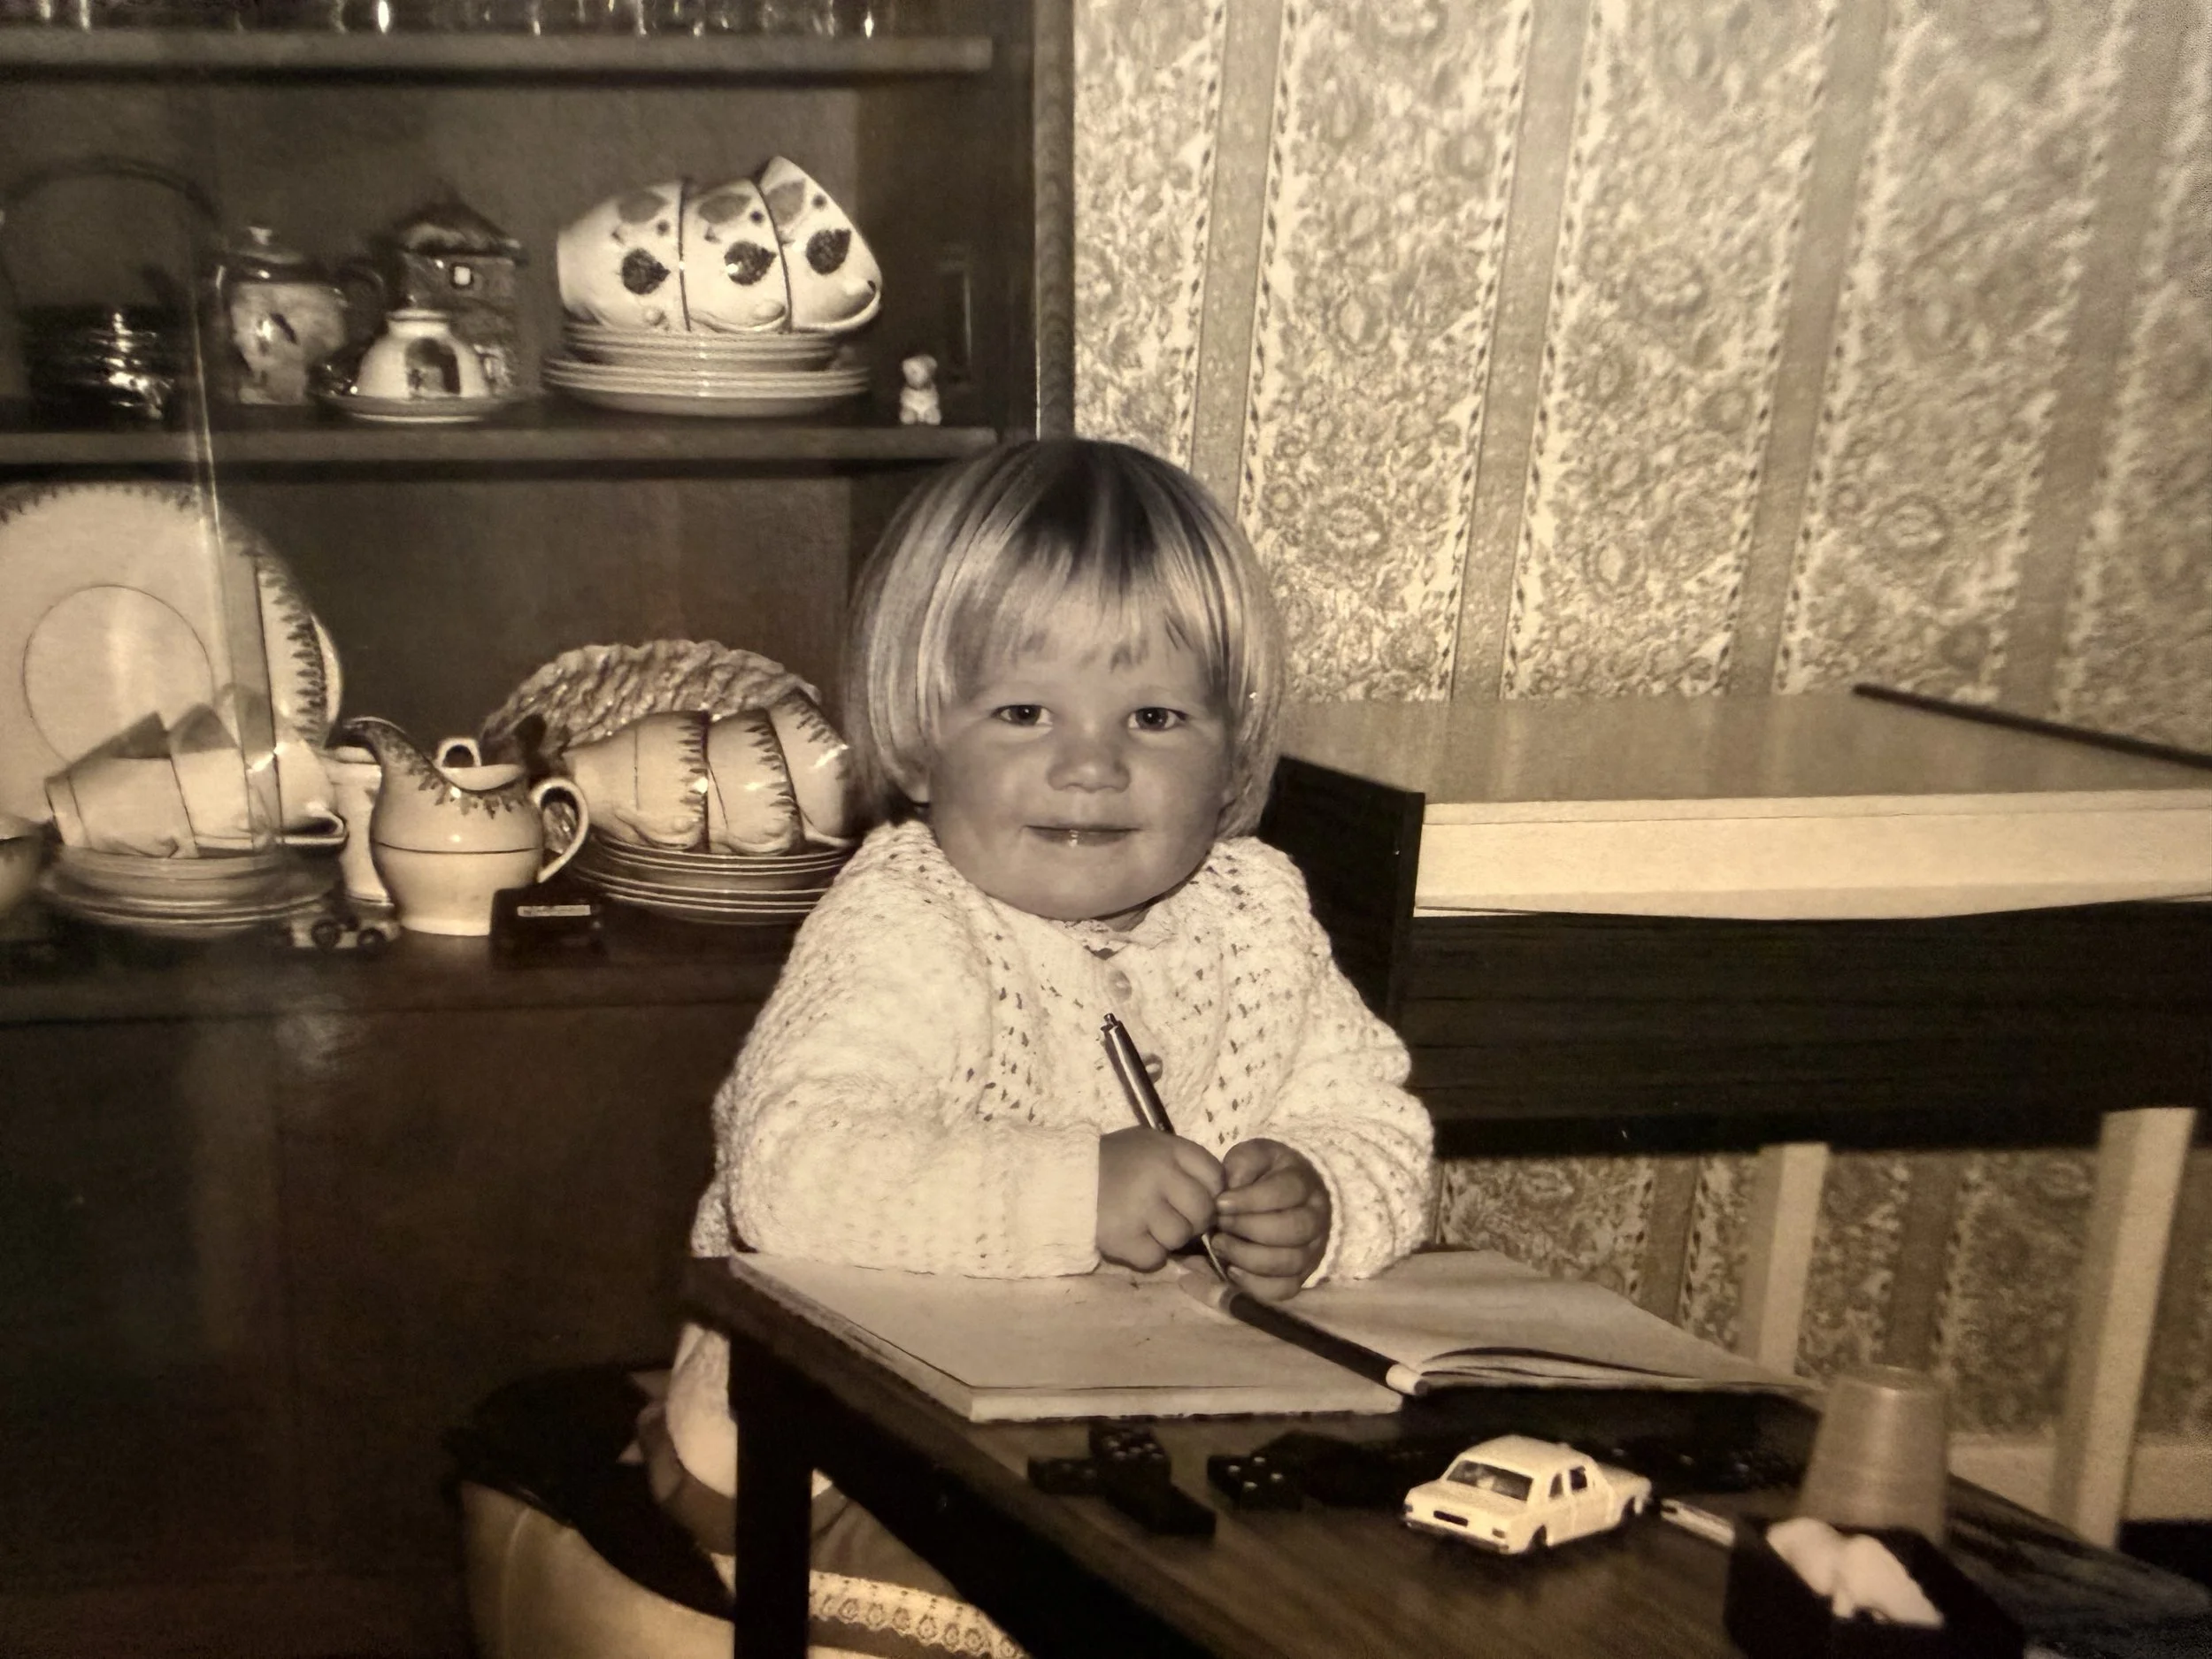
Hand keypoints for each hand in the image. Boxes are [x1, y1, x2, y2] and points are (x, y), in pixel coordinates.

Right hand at [1096, 1127, 1223, 1271]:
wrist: (1059, 1180)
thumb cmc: (1112, 1162)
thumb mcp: (1149, 1145)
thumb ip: (1183, 1163)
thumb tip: (1221, 1194)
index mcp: (1167, 1149)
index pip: (1215, 1176)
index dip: (1211, 1192)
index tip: (1193, 1198)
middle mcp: (1158, 1175)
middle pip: (1203, 1211)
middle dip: (1192, 1220)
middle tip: (1171, 1217)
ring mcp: (1140, 1208)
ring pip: (1180, 1237)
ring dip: (1167, 1238)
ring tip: (1146, 1225)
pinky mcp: (1123, 1237)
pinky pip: (1155, 1258)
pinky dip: (1146, 1255)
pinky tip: (1132, 1239)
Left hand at [1211, 1139, 1329, 1300]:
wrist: (1287, 1192)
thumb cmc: (1264, 1174)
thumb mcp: (1253, 1156)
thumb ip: (1242, 1164)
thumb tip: (1231, 1189)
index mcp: (1303, 1183)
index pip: (1285, 1192)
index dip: (1250, 1200)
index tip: (1220, 1203)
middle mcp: (1316, 1218)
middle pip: (1292, 1230)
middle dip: (1248, 1229)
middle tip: (1220, 1225)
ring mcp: (1312, 1249)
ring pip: (1290, 1262)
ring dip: (1249, 1258)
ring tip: (1220, 1246)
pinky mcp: (1301, 1275)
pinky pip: (1285, 1289)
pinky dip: (1257, 1285)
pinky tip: (1232, 1271)